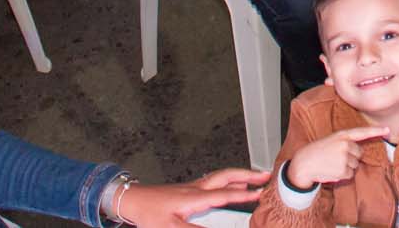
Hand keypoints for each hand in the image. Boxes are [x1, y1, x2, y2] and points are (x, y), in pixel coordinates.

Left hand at [109, 169, 268, 227]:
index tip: (260, 194)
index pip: (225, 194)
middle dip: (248, 175)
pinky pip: (214, 181)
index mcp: (195, 197)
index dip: (244, 195)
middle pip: (227, 177)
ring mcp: (193, 187)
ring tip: (254, 179)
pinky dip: (227, 181)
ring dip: (239, 176)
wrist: (133, 200)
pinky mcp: (188, 189)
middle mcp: (197, 188)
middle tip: (265, 176)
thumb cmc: (148, 212)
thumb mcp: (170, 227)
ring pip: (221, 176)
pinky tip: (229, 185)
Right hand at [285, 128, 390, 192]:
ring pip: (355, 165)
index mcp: (342, 135)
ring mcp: (344, 158)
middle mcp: (345, 145)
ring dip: (346, 167)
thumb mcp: (331, 140)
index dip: (376, 131)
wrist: (304, 163)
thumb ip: (345, 143)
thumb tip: (359, 151)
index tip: (387, 129)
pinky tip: (332, 171)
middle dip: (351, 157)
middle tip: (335, 158)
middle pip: (359, 153)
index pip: (362, 132)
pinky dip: (343, 175)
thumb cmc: (318, 152)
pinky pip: (350, 175)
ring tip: (332, 164)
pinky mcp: (343, 170)